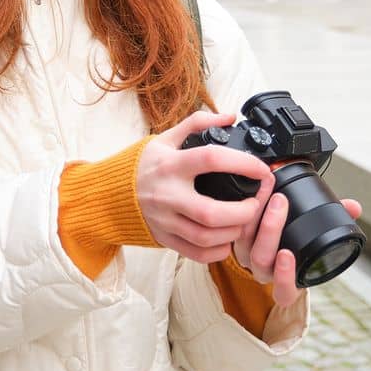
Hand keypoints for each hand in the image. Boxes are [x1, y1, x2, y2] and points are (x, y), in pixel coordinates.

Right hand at [135, 110, 272, 264]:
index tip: (261, 169)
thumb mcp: (165, 138)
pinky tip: (226, 239)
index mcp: (170, 165)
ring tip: (243, 221)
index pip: (211, 159)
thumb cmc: (143, 165)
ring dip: (233, 232)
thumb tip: (229, 116)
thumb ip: (197, 123)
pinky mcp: (164, 238)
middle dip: (243, 211)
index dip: (242, 163)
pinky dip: (218, 251)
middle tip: (255, 203)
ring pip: (206, 237)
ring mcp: (165, 220)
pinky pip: (196, 253)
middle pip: (211, 212)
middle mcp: (167, 194)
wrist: (109, 193)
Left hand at [234, 190, 362, 308]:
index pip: (284, 290)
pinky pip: (235, 226)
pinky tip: (256, 191)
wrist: (273, 241)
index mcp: (286, 282)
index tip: (287, 254)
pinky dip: (246, 207)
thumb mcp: (319, 240)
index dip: (284, 276)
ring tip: (271, 191)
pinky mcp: (234, 236)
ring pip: (245, 240)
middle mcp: (263, 271)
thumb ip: (338, 225)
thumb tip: (355, 207)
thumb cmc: (300, 244)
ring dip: (257, 213)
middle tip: (282, 201)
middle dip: (271, 228)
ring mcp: (245, 254)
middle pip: (261, 257)